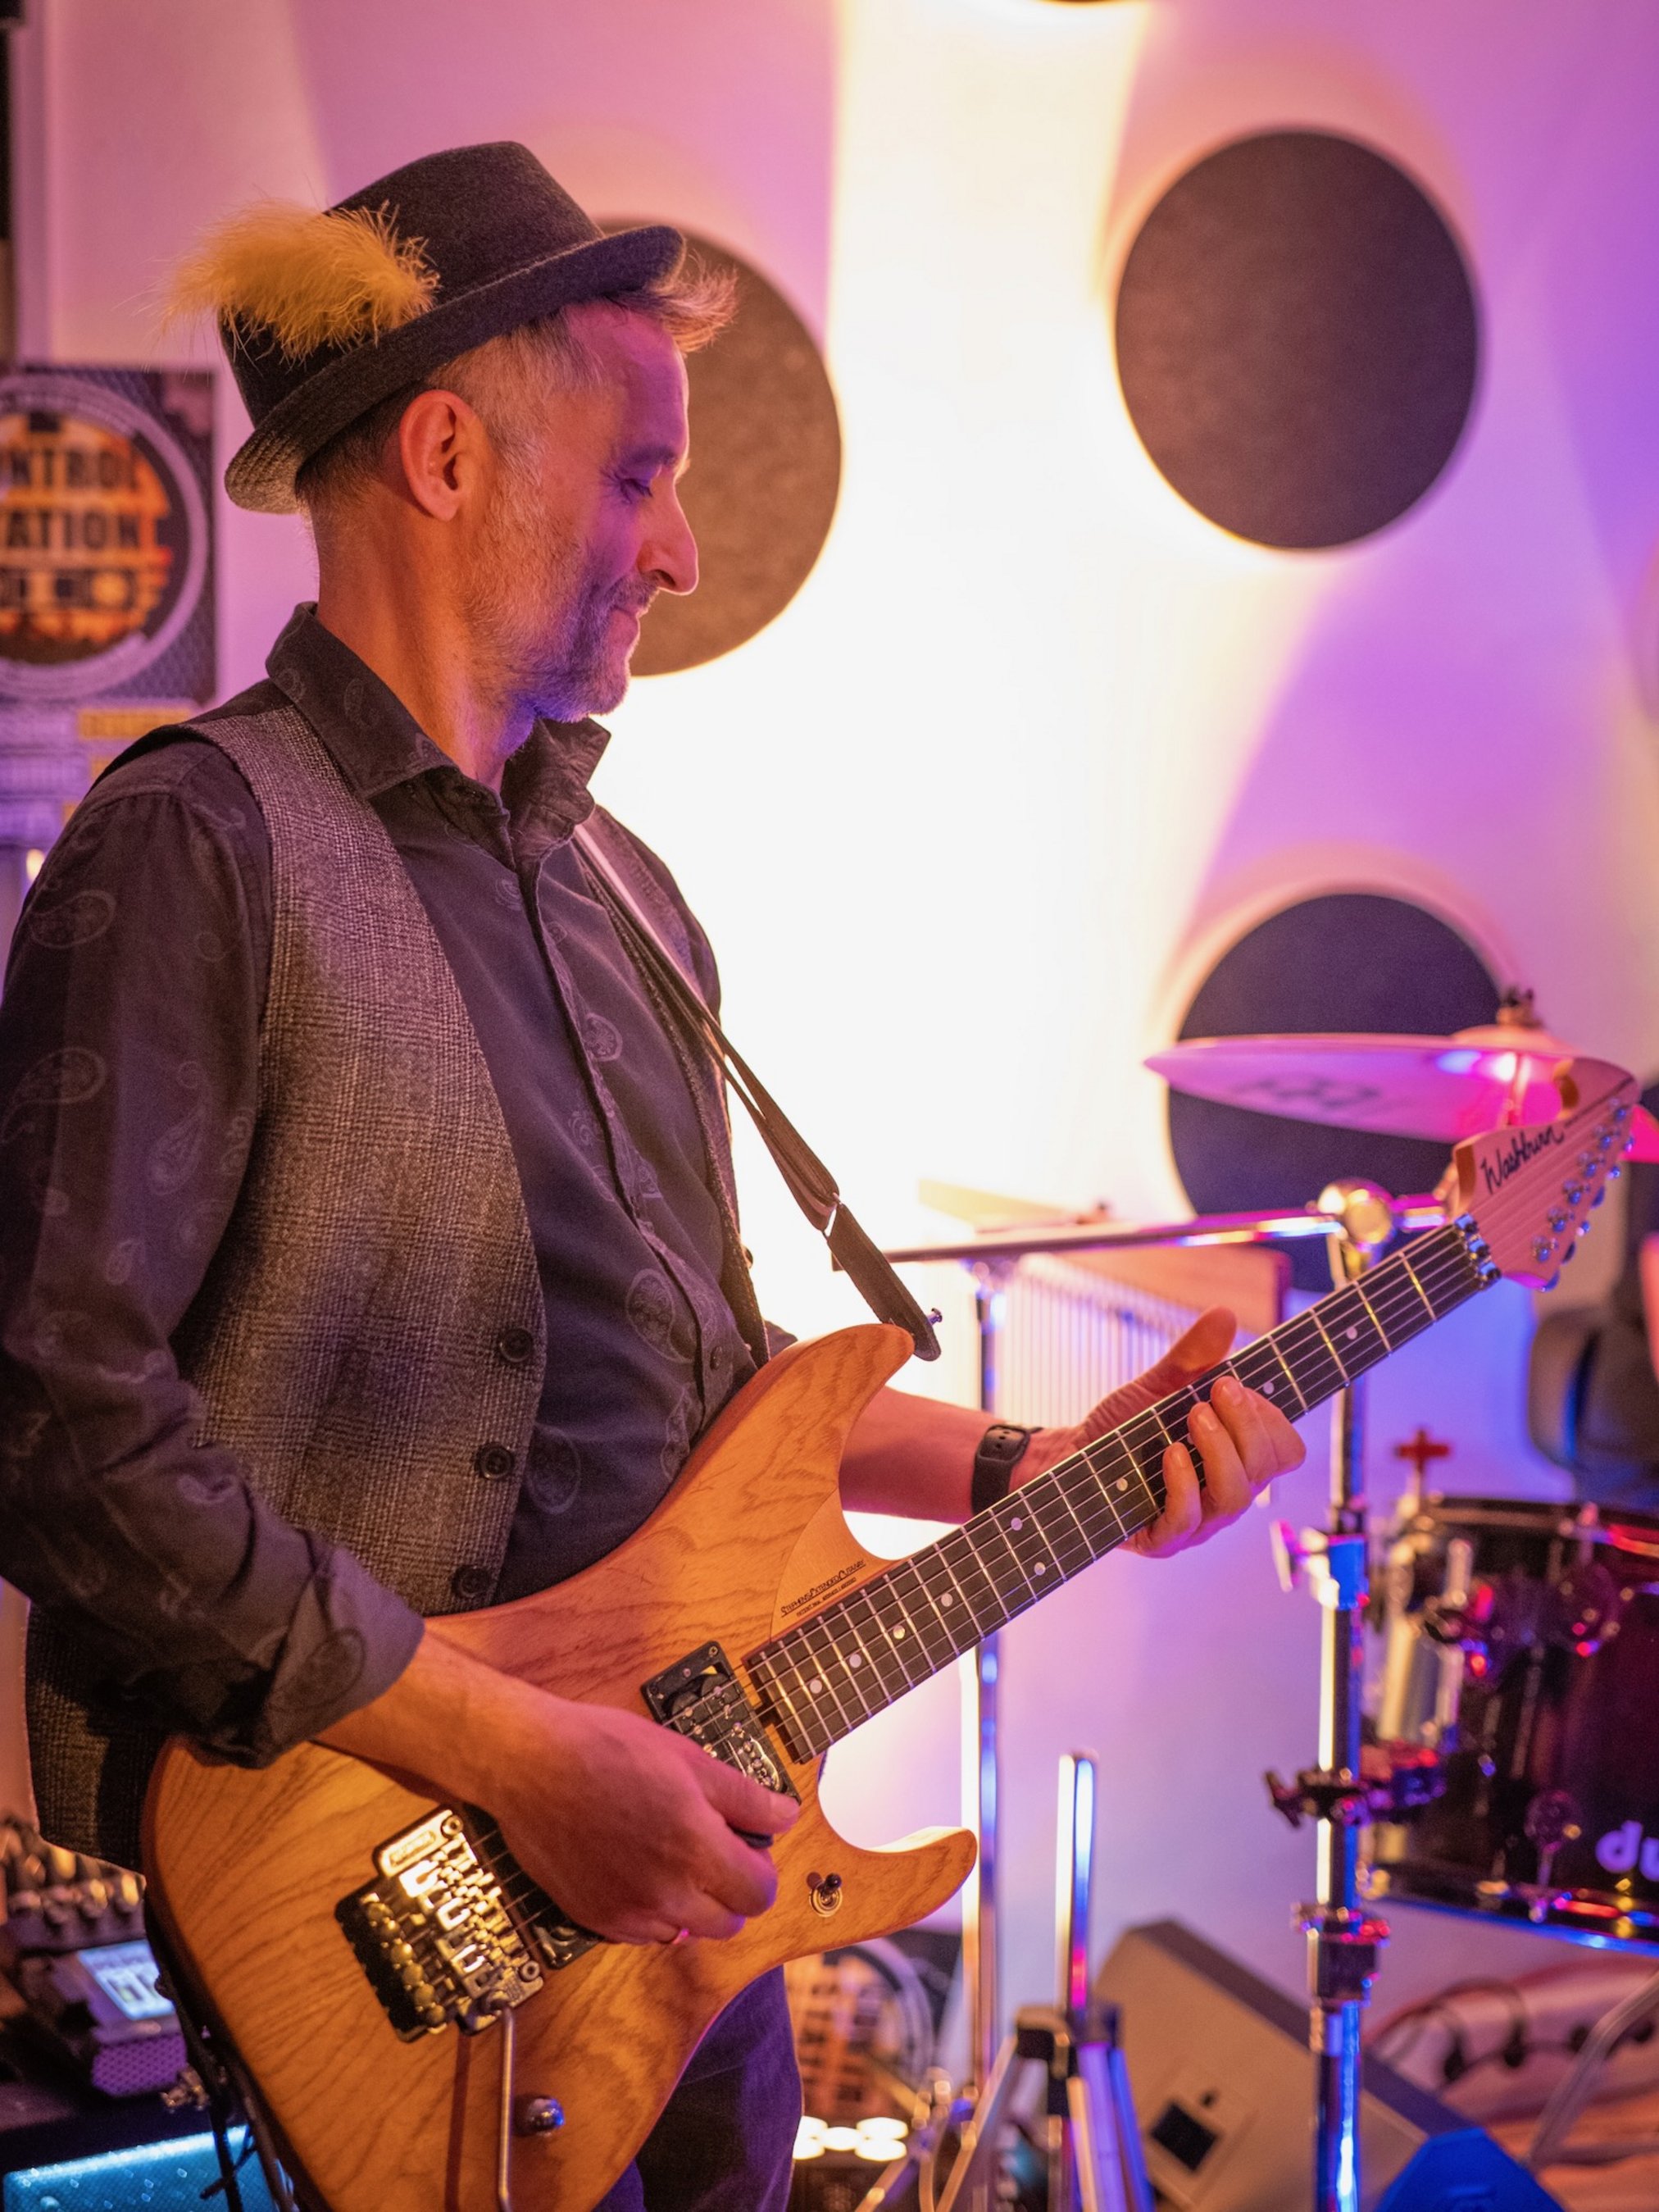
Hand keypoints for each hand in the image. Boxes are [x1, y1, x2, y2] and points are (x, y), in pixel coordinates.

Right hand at [497, 1696, 798, 1944]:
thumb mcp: (689, 1758)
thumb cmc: (606, 1749)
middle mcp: (666, 1893)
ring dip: (693, 1904)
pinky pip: (645, 1934)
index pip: (759, 1893)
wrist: (531, 1764)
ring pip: (688, 1931)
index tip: (747, 1845)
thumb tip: (785, 1816)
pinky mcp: (596, 1919)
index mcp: (696, 1849)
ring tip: (671, 1855)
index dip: (760, 1868)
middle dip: (731, 1889)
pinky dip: (653, 1911)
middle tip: (712, 1848)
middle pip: (729, 1922)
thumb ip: (745, 1798)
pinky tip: (638, 1868)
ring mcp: (628, 1912)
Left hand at [1018, 1305, 1303, 1557]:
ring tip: (1194, 1415)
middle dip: (1247, 1425)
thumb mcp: (1157, 1385)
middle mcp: (1225, 1493)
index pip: (1284, 1450)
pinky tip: (1170, 1453)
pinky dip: (1184, 1484)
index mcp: (1237, 1460)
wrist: (1069, 1458)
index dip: (1270, 1417)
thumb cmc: (1122, 1428)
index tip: (1236, 1383)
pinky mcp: (1161, 1539)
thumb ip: (1192, 1357)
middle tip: (1217, 1390)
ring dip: (1220, 1450)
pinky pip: (1187, 1520)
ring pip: (1235, 1497)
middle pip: (1266, 1470)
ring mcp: (1198, 1521)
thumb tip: (1224, 1313)